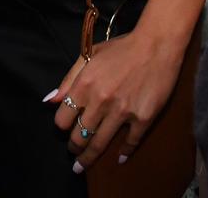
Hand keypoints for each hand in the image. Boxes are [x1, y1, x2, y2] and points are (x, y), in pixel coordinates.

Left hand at [47, 28, 185, 171]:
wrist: (156, 44)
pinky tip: (120, 157)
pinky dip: (124, 152)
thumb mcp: (91, 55)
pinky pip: (130, 142)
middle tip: (74, 153)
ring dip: (89, 157)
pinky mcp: (142, 118)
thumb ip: (69, 79)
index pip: (63, 119)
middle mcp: (100, 101)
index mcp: (85, 85)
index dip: (62, 127)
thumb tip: (50, 101)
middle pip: (79, 136)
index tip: (66, 130)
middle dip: (74, 147)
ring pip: (99, 144)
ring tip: (84, 164)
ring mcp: (122, 112)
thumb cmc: (123, 48)